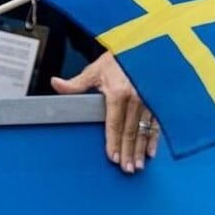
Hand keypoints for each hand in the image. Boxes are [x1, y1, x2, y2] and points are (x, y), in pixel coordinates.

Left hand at [52, 52, 158, 173]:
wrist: (143, 44)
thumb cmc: (118, 57)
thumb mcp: (95, 69)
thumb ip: (76, 82)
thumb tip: (55, 84)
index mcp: (118, 92)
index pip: (114, 124)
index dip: (113, 142)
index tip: (112, 157)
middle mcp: (136, 97)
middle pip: (130, 131)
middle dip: (128, 153)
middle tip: (127, 169)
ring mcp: (150, 100)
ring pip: (144, 131)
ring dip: (140, 150)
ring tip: (138, 166)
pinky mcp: (159, 101)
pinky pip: (156, 124)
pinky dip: (154, 139)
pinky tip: (151, 152)